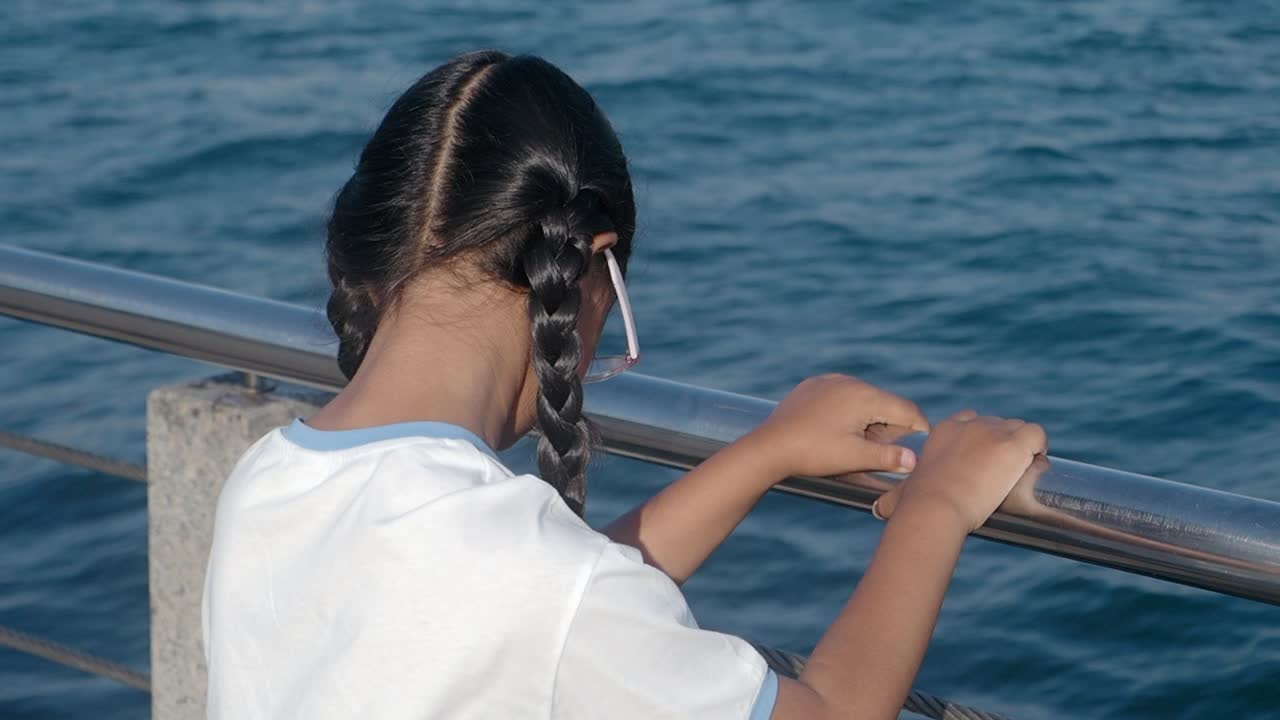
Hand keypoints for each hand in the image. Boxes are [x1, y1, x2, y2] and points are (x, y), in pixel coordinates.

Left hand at [748, 374, 929, 478]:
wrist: (769, 446)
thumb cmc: (813, 452)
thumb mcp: (854, 458)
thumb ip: (888, 457)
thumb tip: (915, 459)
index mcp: (865, 396)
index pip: (908, 410)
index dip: (918, 432)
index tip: (914, 452)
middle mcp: (850, 382)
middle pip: (886, 404)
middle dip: (889, 429)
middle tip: (874, 454)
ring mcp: (830, 381)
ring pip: (864, 400)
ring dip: (867, 422)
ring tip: (851, 445)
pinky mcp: (813, 386)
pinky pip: (841, 396)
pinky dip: (846, 413)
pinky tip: (833, 433)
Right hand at [874, 410, 1047, 531]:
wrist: (935, 506)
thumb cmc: (917, 504)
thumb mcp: (901, 494)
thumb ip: (891, 499)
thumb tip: (878, 511)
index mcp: (945, 431)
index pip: (970, 420)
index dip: (980, 438)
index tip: (983, 459)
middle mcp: (970, 425)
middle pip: (997, 423)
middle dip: (1003, 443)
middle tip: (1004, 471)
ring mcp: (994, 432)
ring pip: (1019, 427)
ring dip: (1023, 446)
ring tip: (1022, 471)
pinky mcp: (1014, 444)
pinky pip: (1038, 433)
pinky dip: (1041, 447)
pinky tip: (1037, 465)